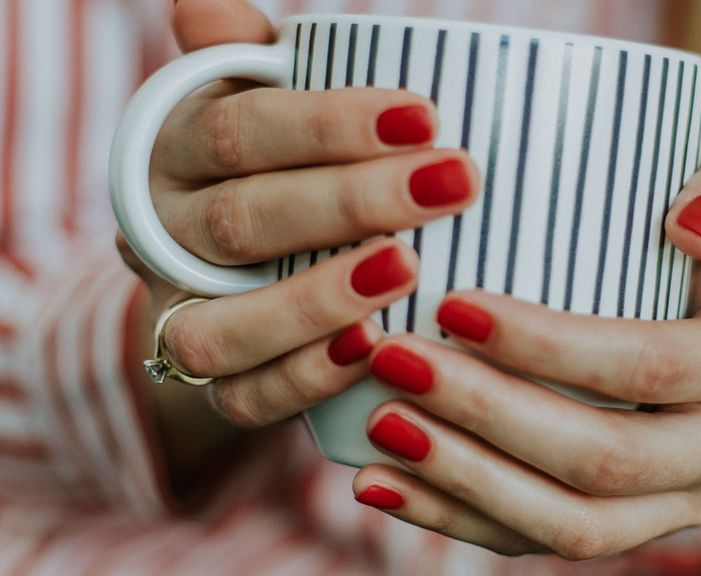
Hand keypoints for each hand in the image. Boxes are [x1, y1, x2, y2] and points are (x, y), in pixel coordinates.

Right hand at [118, 0, 478, 486]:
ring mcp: (182, 313)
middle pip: (243, 221)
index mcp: (176, 151)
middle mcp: (165, 235)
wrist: (231, 267)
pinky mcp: (215, 382)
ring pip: (222, 323)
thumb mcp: (258, 100)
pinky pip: (242, 394)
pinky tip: (372, 350)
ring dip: (316, 299)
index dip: (328, 124)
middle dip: (350, 202)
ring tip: (407, 269)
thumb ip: (249, 60)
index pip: (240, 130)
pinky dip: (304, 378)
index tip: (426, 114)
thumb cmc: (273, 164)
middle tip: (452, 182)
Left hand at [350, 146, 700, 558]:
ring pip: (573, 525)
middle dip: (491, 416)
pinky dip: (455, 518)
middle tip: (397, 361)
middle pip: (606, 461)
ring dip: (467, 480)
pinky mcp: (624, 529)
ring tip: (382, 425)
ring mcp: (677, 503)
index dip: (552, 346)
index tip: (453, 305)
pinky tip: (382, 481)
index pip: (652, 366)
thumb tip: (692, 224)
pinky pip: (538, 543)